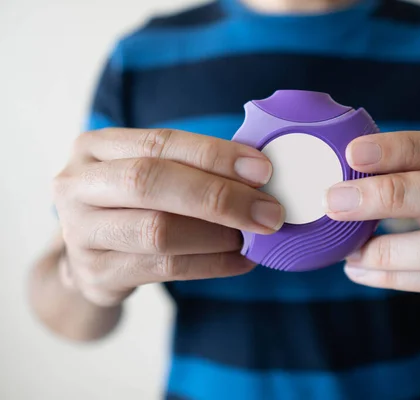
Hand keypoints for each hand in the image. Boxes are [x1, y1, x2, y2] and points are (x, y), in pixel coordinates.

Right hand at [53, 128, 283, 306]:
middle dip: (220, 196)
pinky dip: (213, 264)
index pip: (160, 142)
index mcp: (94, 147)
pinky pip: (166, 269)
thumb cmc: (132, 205)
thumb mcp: (147, 173)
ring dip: (218, 234)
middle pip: (150, 182)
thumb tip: (260, 175)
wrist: (88, 258)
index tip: (263, 169)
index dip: (215, 154)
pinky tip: (241, 260)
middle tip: (269, 212)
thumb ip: (191, 168)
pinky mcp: (97, 274)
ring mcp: (81, 233)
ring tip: (254, 236)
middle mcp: (77, 185)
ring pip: (159, 231)